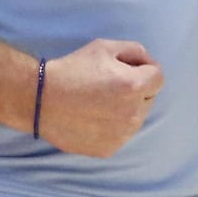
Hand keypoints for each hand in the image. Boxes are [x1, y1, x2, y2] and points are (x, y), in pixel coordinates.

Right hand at [38, 39, 163, 157]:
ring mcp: (121, 135)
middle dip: (137, 90)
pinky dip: (114, 127)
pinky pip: (122, 134)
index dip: (143, 69)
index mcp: (135, 86)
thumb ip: (136, 51)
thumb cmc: (74, 69)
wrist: (39, 99)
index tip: (126, 69)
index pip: (158, 77)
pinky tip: (94, 118)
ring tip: (101, 102)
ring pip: (137, 118)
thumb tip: (148, 64)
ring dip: (127, 109)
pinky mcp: (108, 149)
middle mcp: (132, 114)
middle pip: (149, 98)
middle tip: (110, 85)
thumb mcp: (106, 47)